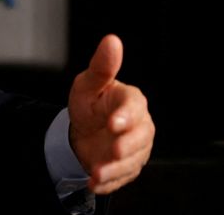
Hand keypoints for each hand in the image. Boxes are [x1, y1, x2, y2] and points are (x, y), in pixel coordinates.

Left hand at [67, 34, 154, 193]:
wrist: (82, 131)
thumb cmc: (89, 102)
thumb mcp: (88, 84)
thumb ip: (101, 67)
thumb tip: (112, 40)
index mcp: (131, 101)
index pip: (135, 107)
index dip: (126, 115)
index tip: (113, 123)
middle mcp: (139, 125)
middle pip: (141, 137)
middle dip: (127, 146)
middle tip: (113, 150)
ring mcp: (136, 148)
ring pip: (132, 160)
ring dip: (115, 168)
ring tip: (96, 172)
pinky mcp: (128, 167)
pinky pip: (122, 177)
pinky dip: (108, 182)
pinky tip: (93, 183)